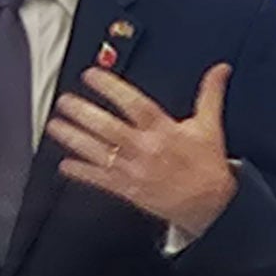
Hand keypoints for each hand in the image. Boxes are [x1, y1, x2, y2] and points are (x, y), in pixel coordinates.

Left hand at [49, 63, 239, 240]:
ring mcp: (134, 170)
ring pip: (99, 152)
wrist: (209, 205)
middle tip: (64, 101)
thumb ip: (210, 93)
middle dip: (84, 114)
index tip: (92, 76)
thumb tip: (220, 69)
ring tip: (55, 126)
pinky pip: (100, 180)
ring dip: (75, 139)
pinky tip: (64, 165)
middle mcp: (146, 149)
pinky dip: (81, 172)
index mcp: (165, 130)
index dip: (112, 89)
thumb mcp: (210, 125)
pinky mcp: (128, 190)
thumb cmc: (206, 165)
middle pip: (109, 128)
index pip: (135, 105)